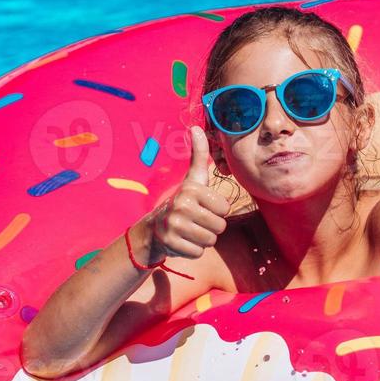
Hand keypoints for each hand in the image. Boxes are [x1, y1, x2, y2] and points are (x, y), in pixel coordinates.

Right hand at [142, 126, 229, 259]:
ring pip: (210, 241)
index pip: (225, 209)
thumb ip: (199, 155)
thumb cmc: (183, 201)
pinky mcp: (170, 244)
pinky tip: (183, 241)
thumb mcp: (193, 179)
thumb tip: (196, 127)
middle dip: (211, 227)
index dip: (218, 211)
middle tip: (196, 221)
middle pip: (220, 226)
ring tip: (190, 231)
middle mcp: (181, 206)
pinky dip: (193, 250)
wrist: (154, 228)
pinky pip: (198, 253)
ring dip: (203, 239)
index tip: (203, 207)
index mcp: (191, 190)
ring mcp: (174, 226)